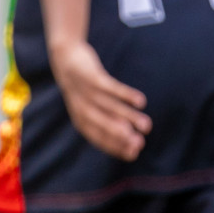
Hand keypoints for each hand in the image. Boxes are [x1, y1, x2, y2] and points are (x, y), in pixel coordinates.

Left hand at [50, 40, 151, 161]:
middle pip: (102, 124)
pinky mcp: (92, 76)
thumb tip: (128, 134)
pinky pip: (110, 87)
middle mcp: (81, 108)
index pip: (98, 137)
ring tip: (147, 126)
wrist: (65, 58)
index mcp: (81, 119)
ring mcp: (86, 92)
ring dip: (129, 117)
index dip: (115, 146)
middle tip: (140, 144)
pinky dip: (125, 95)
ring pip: (110, 107)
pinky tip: (141, 102)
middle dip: (121, 136)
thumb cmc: (83, 88)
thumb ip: (107, 118)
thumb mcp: (92, 105)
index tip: (134, 154)